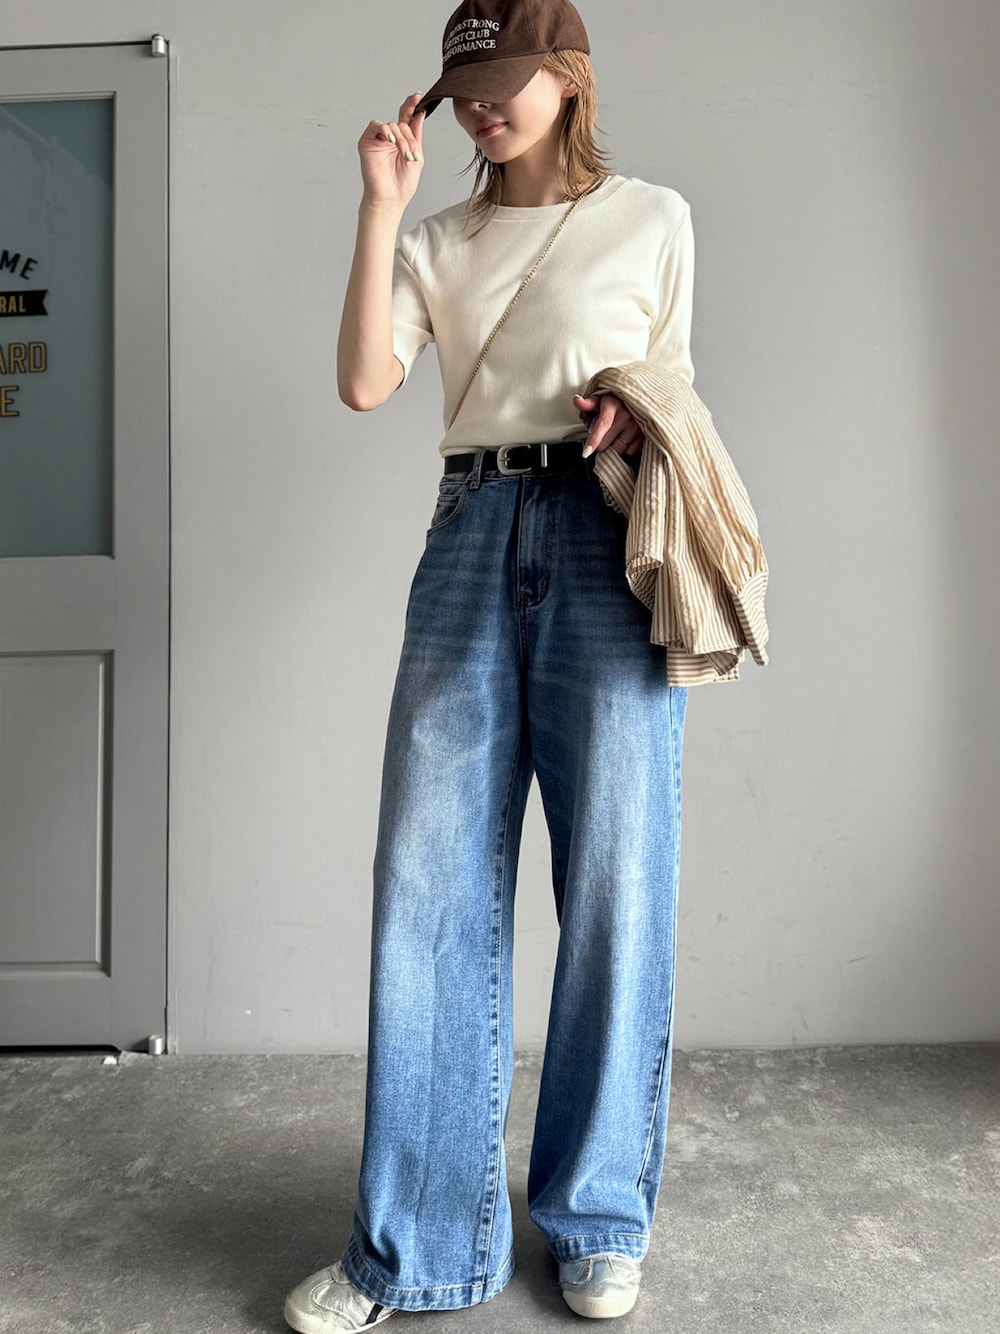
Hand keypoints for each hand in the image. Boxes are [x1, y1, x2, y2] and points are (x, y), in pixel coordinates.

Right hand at [359, 92, 425, 206]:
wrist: (390, 198)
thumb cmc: (403, 183)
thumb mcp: (416, 155)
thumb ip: (416, 134)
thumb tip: (420, 113)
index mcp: (402, 141)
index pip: (406, 118)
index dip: (411, 106)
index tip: (417, 96)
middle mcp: (389, 138)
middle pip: (401, 123)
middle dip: (409, 137)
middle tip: (411, 153)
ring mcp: (377, 139)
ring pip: (391, 125)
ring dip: (400, 138)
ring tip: (403, 153)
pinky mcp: (367, 142)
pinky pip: (376, 125)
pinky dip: (385, 130)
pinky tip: (391, 140)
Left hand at [573, 393, 643, 458]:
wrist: (640, 398)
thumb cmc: (617, 401)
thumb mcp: (602, 398)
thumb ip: (588, 403)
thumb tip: (576, 400)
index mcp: (613, 406)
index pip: (603, 424)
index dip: (594, 439)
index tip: (586, 452)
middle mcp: (626, 417)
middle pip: (606, 443)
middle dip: (600, 444)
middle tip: (603, 436)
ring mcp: (637, 427)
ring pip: (617, 450)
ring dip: (613, 448)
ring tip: (615, 437)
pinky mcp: (645, 436)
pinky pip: (630, 453)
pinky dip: (625, 450)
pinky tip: (625, 441)